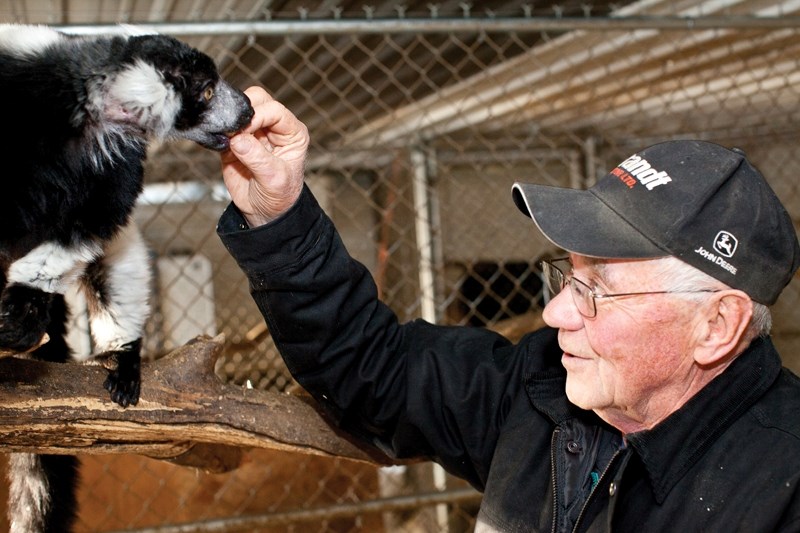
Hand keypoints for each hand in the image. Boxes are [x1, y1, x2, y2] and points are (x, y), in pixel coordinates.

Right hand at [221, 87, 309, 226]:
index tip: (244, 132)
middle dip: (242, 111)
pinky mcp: (234, 140)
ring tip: (225, 139)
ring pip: (237, 109)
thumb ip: (258, 158)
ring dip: (229, 119)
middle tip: (233, 132)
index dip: (257, 116)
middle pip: (256, 99)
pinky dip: (218, 130)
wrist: (264, 212)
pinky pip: (223, 126)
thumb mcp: (274, 179)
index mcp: (292, 132)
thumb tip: (237, 140)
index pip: (274, 110)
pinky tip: (218, 141)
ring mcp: (253, 132)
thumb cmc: (279, 196)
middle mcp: (274, 127)